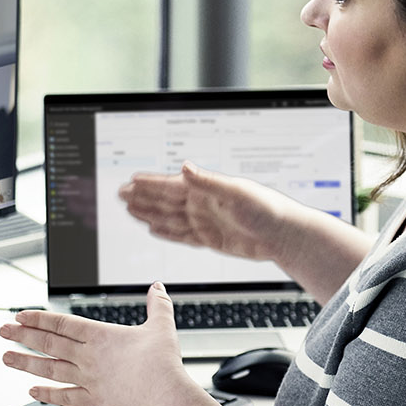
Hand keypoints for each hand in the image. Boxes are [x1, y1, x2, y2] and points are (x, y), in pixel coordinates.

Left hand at [0, 283, 196, 405]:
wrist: (163, 393)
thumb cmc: (162, 362)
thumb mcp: (161, 326)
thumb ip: (157, 305)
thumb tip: (158, 287)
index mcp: (99, 335)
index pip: (61, 323)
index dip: (38, 318)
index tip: (19, 316)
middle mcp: (88, 356)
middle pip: (48, 343)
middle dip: (22, 336)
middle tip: (1, 331)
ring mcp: (88, 378)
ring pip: (50, 368)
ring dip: (25, 362)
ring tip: (5, 358)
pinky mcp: (94, 400)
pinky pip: (65, 397)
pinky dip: (47, 394)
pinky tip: (31, 391)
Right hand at [118, 161, 294, 261]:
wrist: (284, 235)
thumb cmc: (267, 208)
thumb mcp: (236, 192)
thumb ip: (207, 182)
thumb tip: (184, 167)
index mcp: (205, 190)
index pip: (170, 185)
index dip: (149, 183)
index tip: (130, 180)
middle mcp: (202, 204)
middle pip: (164, 201)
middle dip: (142, 197)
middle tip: (121, 193)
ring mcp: (205, 221)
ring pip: (169, 217)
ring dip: (149, 213)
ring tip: (130, 209)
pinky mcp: (210, 238)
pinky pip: (181, 235)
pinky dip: (165, 231)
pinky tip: (154, 228)